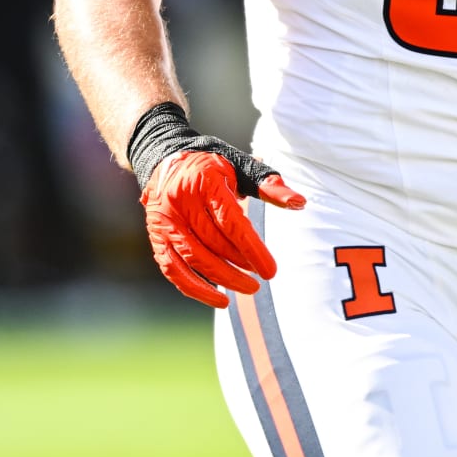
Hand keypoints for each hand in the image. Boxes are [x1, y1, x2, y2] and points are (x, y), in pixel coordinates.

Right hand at [127, 102, 305, 308]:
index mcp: (204, 181)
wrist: (165, 156)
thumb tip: (300, 203)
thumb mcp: (241, 166)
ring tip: (248, 288)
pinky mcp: (155, 236)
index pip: (231, 222)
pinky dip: (194, 288)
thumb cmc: (212, 165)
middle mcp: (180, 201)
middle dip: (240, 264)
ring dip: (222, 278)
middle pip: (213, 242)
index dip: (252, 249)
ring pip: (193, 258)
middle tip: (263, 278)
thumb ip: (269, 185)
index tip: (271, 271)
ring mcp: (164, 220)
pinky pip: (172, 269)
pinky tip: (218, 299)